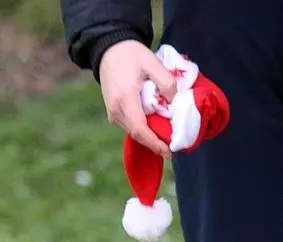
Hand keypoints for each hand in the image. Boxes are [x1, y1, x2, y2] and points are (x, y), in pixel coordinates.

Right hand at [99, 40, 176, 158]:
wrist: (108, 48)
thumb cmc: (130, 54)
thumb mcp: (152, 62)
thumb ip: (167, 82)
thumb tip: (174, 103)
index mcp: (125, 99)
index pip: (140, 129)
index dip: (155, 144)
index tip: (169, 152)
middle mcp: (115, 109)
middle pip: (138, 134)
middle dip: (155, 144)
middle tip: (174, 148)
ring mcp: (112, 112)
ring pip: (134, 132)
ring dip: (150, 138)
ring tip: (167, 139)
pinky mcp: (113, 112)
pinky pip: (130, 126)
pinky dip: (143, 130)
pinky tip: (156, 129)